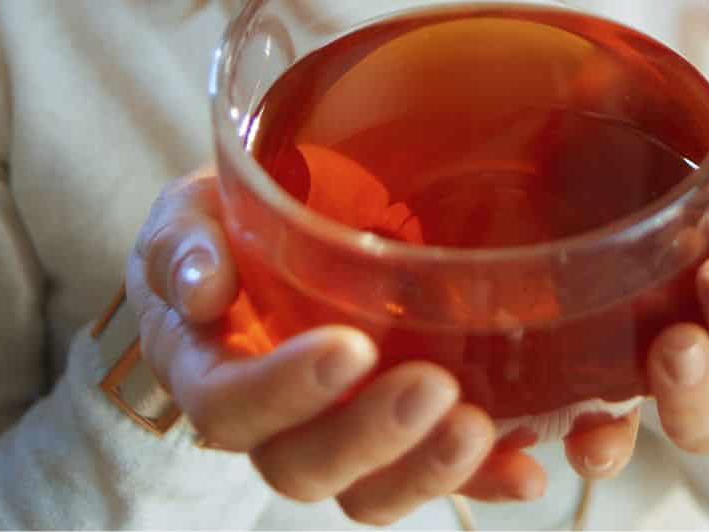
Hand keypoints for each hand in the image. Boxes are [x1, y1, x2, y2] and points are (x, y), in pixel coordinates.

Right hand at [124, 170, 635, 522]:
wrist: (270, 241)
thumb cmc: (222, 231)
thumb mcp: (189, 217)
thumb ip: (183, 245)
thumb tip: (204, 287)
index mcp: (208, 371)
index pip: (229, 404)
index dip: (284, 390)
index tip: (348, 349)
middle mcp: (270, 424)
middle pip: (305, 465)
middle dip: (371, 436)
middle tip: (434, 388)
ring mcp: (336, 436)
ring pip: (370, 490)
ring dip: (426, 471)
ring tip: (480, 431)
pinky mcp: (396, 438)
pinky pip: (433, 476)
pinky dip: (482, 481)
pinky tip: (525, 471)